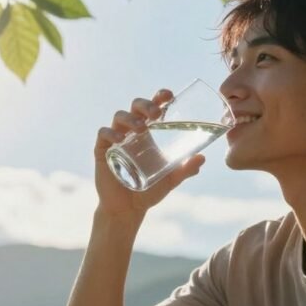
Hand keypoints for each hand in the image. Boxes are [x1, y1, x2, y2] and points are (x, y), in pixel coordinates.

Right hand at [93, 88, 205, 218]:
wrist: (128, 209)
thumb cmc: (149, 191)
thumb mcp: (171, 179)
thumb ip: (186, 169)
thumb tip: (202, 158)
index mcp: (148, 133)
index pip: (152, 108)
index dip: (159, 97)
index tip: (168, 95)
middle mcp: (131, 132)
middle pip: (136, 107)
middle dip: (145, 105)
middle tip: (156, 114)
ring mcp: (116, 139)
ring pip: (119, 116)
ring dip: (130, 118)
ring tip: (142, 129)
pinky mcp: (103, 150)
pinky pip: (104, 134)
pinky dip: (111, 132)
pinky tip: (120, 139)